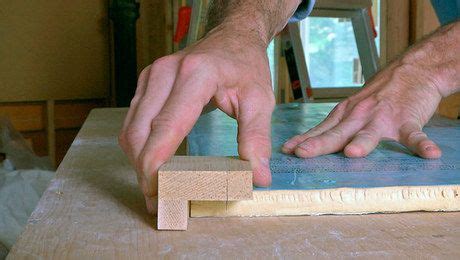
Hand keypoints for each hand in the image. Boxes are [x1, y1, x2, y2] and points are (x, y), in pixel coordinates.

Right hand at [119, 28, 274, 212]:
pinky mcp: (146, 82)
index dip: (157, 162)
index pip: (167, 125)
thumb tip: (258, 177)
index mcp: (196, 75)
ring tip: (153, 189)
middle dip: (144, 171)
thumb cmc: (245, 66)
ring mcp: (151, 76)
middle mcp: (165, 73)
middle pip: (141, 132)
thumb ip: (256, 137)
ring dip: (137, 162)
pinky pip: (132, 121)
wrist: (232, 37)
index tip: (157, 192)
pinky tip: (151, 164)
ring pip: (130, 129)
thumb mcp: (260, 100)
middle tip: (156, 202)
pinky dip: (138, 147)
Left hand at [282, 61, 443, 158]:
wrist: (412, 70)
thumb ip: (331, 128)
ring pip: (370, 132)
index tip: (286, 151)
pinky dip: (422, 144)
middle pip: (337, 132)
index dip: (303, 140)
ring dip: (362, 142)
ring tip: (353, 153)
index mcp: (345, 114)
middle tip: (303, 154)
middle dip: (319, 144)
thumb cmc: (376, 96)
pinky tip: (429, 154)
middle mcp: (359, 116)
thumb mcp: (350, 108)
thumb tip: (303, 145)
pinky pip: (415, 134)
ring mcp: (383, 118)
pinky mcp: (407, 119)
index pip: (320, 130)